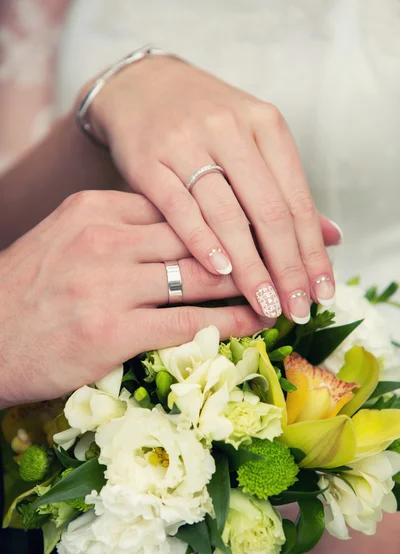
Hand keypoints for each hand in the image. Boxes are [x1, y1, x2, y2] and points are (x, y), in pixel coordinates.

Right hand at [0, 190, 266, 407]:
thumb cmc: (30, 289)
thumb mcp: (68, 237)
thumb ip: (120, 228)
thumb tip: (177, 226)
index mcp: (95, 209)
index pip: (178, 205)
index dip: (227, 214)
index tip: (264, 219)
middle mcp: (104, 239)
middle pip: (197, 236)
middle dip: (253, 244)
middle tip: (293, 251)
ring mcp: (108, 285)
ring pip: (199, 277)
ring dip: (250, 284)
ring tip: (282, 289)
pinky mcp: (112, 331)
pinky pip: (187, 322)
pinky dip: (229, 322)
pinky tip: (256, 322)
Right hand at [83, 56, 340, 324]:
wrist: (141, 87)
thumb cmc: (204, 124)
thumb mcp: (252, 142)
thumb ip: (286, 190)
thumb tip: (331, 238)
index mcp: (264, 124)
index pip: (297, 199)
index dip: (312, 251)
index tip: (321, 291)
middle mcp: (229, 129)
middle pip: (268, 211)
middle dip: (287, 267)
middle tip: (296, 308)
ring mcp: (187, 143)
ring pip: (228, 214)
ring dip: (250, 266)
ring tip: (265, 302)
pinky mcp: (149, 161)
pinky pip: (180, 207)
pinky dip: (202, 241)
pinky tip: (221, 271)